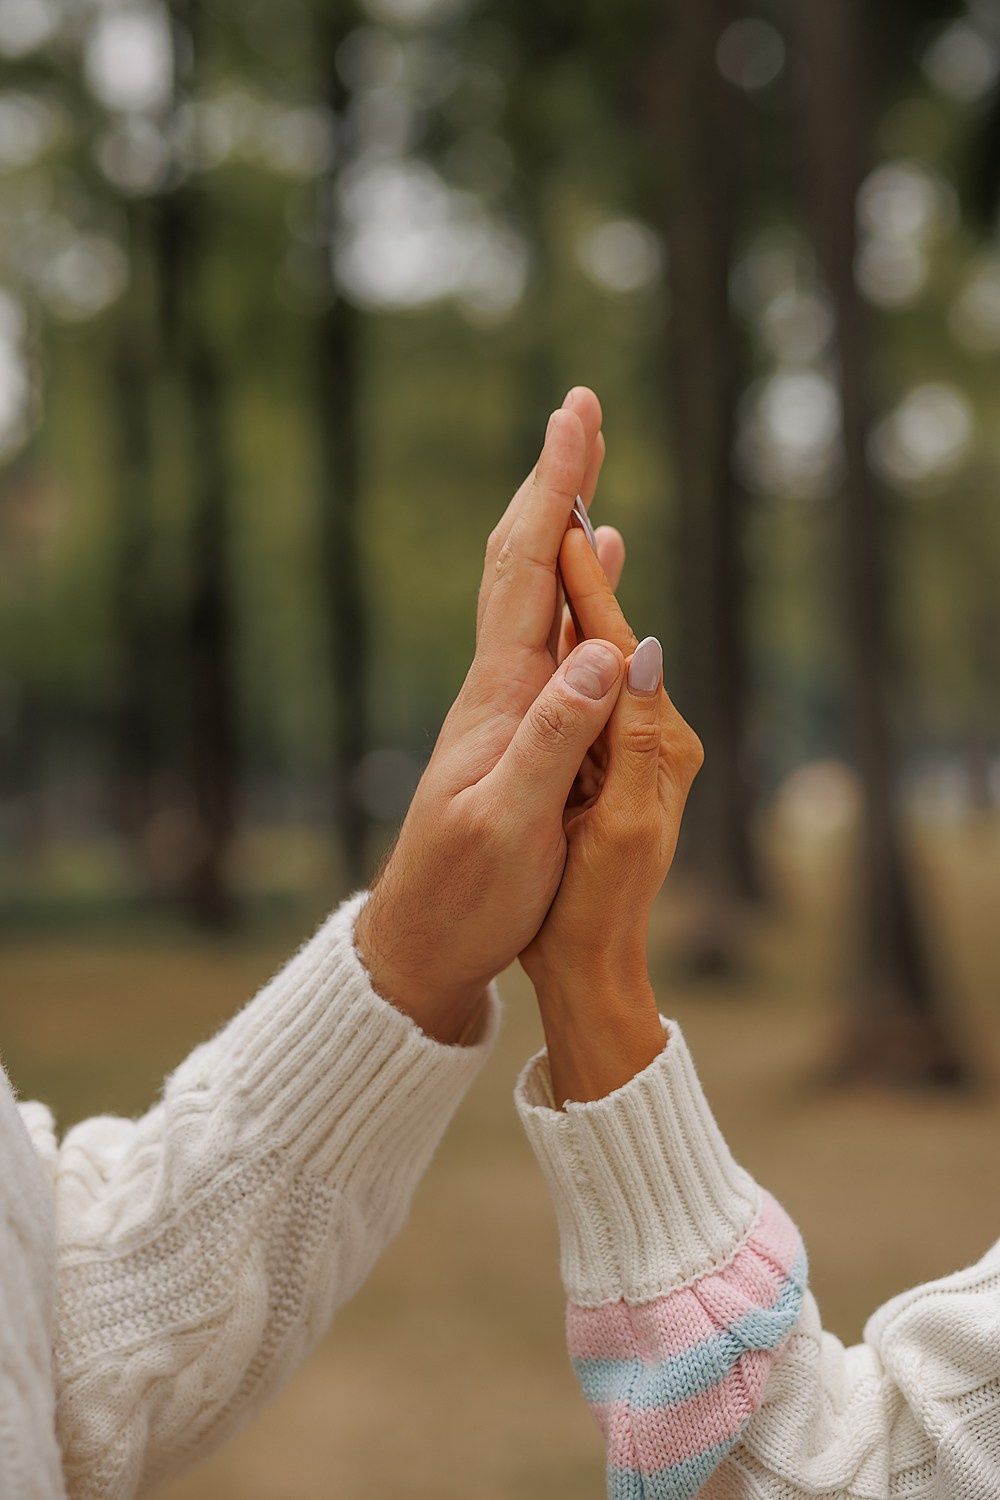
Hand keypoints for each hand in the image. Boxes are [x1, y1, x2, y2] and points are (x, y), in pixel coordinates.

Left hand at [355, 389, 626, 1043]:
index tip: (576, 419)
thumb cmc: (466, 896)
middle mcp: (497, 684)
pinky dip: (574, 591)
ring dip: (562, 524)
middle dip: (554, 481)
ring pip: (534, 592)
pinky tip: (592, 583)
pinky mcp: (514, 732)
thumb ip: (555, 741)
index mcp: (500, 694)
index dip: (554, 490)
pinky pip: (548, 637)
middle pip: (522, 559)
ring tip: (587, 474)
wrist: (421, 942)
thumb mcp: (513, 826)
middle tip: (581, 411)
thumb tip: (605, 650)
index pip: (528, 568)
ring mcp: (504, 706)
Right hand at [519, 529, 703, 1102]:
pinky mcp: (608, 765)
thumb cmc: (579, 909)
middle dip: (590, 554)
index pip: (619, 643)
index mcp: (649, 746)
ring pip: (604, 650)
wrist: (589, 966)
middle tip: (576, 463)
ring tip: (570, 515)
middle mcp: (652, 738)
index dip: (588, 576)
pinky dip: (579, 635)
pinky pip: (593, 683)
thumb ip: (617, 741)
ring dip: (584, 584)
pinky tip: (569, 609)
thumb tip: (636, 654)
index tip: (568, 504)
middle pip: (619, 630)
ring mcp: (630, 751)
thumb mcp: (605, 830)